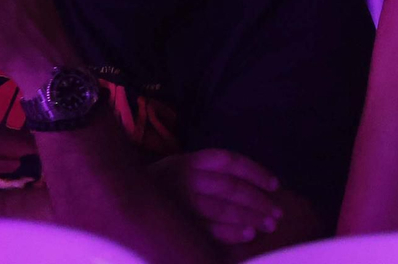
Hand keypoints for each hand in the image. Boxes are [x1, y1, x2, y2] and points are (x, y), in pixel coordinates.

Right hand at [151, 150, 283, 244]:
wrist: (120, 201)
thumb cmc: (161, 187)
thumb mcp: (179, 168)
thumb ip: (207, 173)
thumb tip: (251, 186)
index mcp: (189, 161)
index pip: (229, 162)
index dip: (255, 172)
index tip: (275, 184)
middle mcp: (185, 178)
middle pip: (230, 187)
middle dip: (258, 200)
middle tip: (277, 212)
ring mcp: (181, 202)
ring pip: (223, 208)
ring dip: (250, 217)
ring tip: (268, 224)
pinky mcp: (178, 224)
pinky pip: (210, 229)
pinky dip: (232, 233)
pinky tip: (247, 236)